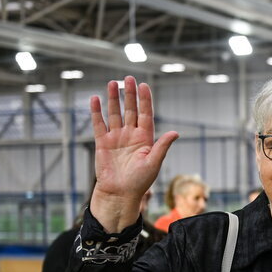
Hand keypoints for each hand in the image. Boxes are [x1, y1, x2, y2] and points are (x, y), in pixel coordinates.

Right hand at [90, 76, 177, 231]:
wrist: (120, 193)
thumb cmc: (140, 182)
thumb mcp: (154, 163)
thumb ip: (162, 146)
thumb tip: (176, 133)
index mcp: (146, 139)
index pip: (146, 115)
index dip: (145, 100)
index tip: (145, 85)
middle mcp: (131, 135)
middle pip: (130, 110)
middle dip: (130, 94)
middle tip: (129, 78)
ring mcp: (116, 138)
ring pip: (115, 114)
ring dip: (113, 99)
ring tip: (112, 83)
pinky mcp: (102, 143)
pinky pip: (99, 124)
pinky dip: (96, 112)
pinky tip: (95, 99)